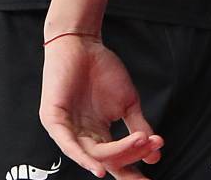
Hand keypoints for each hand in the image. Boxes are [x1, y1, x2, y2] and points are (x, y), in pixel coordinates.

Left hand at [40, 34, 164, 177]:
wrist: (82, 43)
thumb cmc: (101, 70)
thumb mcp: (127, 103)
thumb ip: (139, 127)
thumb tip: (156, 152)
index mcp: (97, 136)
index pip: (116, 160)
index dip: (132, 172)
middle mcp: (81, 137)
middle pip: (107, 159)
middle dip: (131, 158)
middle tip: (152, 147)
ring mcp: (67, 130)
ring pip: (93, 153)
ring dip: (118, 152)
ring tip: (140, 141)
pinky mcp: (54, 121)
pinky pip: (69, 145)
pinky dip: (84, 158)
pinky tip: (98, 168)